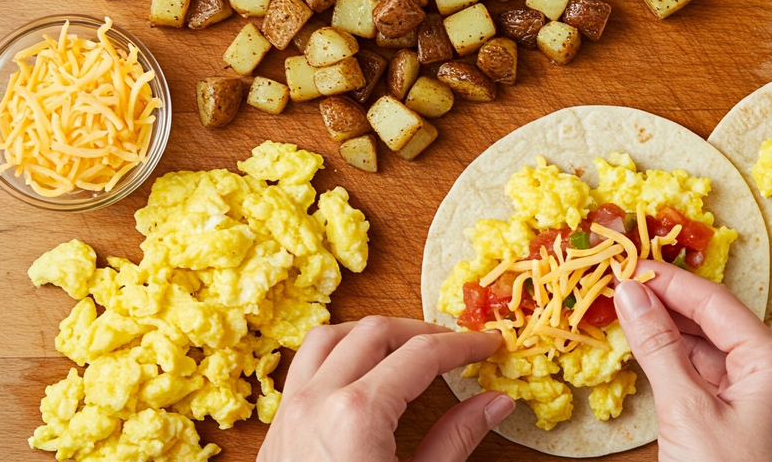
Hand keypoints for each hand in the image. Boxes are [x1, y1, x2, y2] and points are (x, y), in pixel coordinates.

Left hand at [258, 316, 513, 461]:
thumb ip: (456, 440)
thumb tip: (496, 403)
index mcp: (357, 415)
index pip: (421, 355)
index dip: (462, 346)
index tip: (488, 347)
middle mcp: (317, 401)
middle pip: (375, 332)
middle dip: (422, 332)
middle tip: (457, 348)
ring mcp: (289, 410)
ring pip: (330, 336)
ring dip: (372, 333)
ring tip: (407, 348)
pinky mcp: (275, 427)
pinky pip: (304, 365)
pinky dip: (336, 352)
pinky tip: (360, 371)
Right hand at [615, 261, 771, 461]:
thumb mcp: (686, 410)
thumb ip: (657, 346)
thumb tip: (631, 292)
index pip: (716, 303)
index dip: (669, 280)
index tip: (628, 263)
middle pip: (714, 321)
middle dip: (666, 301)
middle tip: (619, 282)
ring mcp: (756, 401)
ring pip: (706, 348)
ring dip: (665, 329)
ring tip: (624, 308)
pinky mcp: (737, 423)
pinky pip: (704, 377)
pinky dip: (672, 360)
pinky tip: (643, 347)